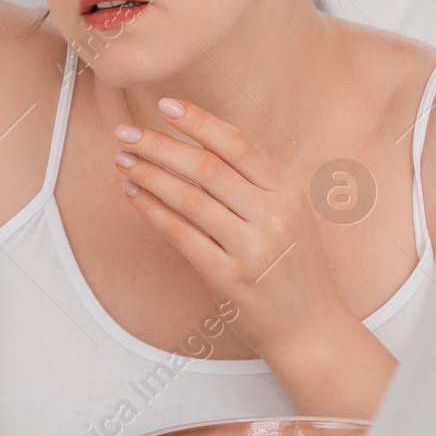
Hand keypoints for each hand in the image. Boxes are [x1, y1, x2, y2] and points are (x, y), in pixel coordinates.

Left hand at [112, 97, 348, 361]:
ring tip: (122, 160)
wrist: (312, 331)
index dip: (199, 121)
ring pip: (189, 198)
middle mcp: (274, 216)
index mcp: (289, 193)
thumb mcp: (292, 216)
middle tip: (125, 132)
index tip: (164, 105)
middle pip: (207, 167)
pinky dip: (152, 211)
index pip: (238, 145)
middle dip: (160, 145)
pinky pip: (181, 235)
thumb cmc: (294, 268)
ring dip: (149, 175)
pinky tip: (133, 195)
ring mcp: (253, 248)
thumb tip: (201, 142)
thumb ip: (256, 182)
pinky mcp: (230, 278)